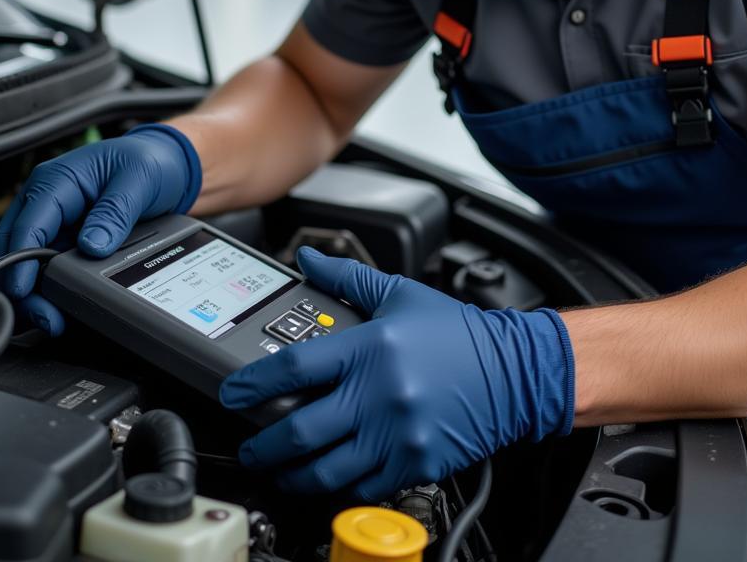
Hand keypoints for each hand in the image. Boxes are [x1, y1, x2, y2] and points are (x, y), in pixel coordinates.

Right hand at [0, 123, 200, 333]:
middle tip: (43, 316)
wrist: (169, 164)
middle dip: (22, 285)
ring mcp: (57, 223)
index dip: (20, 260)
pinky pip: (51, 267)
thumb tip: (92, 246)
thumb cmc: (150, 161)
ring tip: (53, 319)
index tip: (23, 290)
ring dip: (37, 292)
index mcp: (57, 180)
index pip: (27, 224)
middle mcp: (49, 201)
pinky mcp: (68, 240)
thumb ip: (114, 211)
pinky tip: (63, 307)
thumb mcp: (139, 180)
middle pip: (17, 248)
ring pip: (29, 263)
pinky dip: (53, 288)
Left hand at [220, 247, 574, 500]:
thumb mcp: (401, 295)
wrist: (514, 371)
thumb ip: (347, 277)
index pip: (295, 368)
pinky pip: (362, 487)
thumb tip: (309, 259)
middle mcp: (379, 394)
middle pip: (300, 431)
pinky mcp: (414, 463)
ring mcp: (397, 434)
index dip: (253, 384)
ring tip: (280, 470)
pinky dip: (337, 486)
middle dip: (263, 445)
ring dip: (292, 475)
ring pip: (325, 470)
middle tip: (250, 445)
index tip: (232, 393)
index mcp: (371, 348)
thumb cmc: (457, 334)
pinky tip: (326, 479)